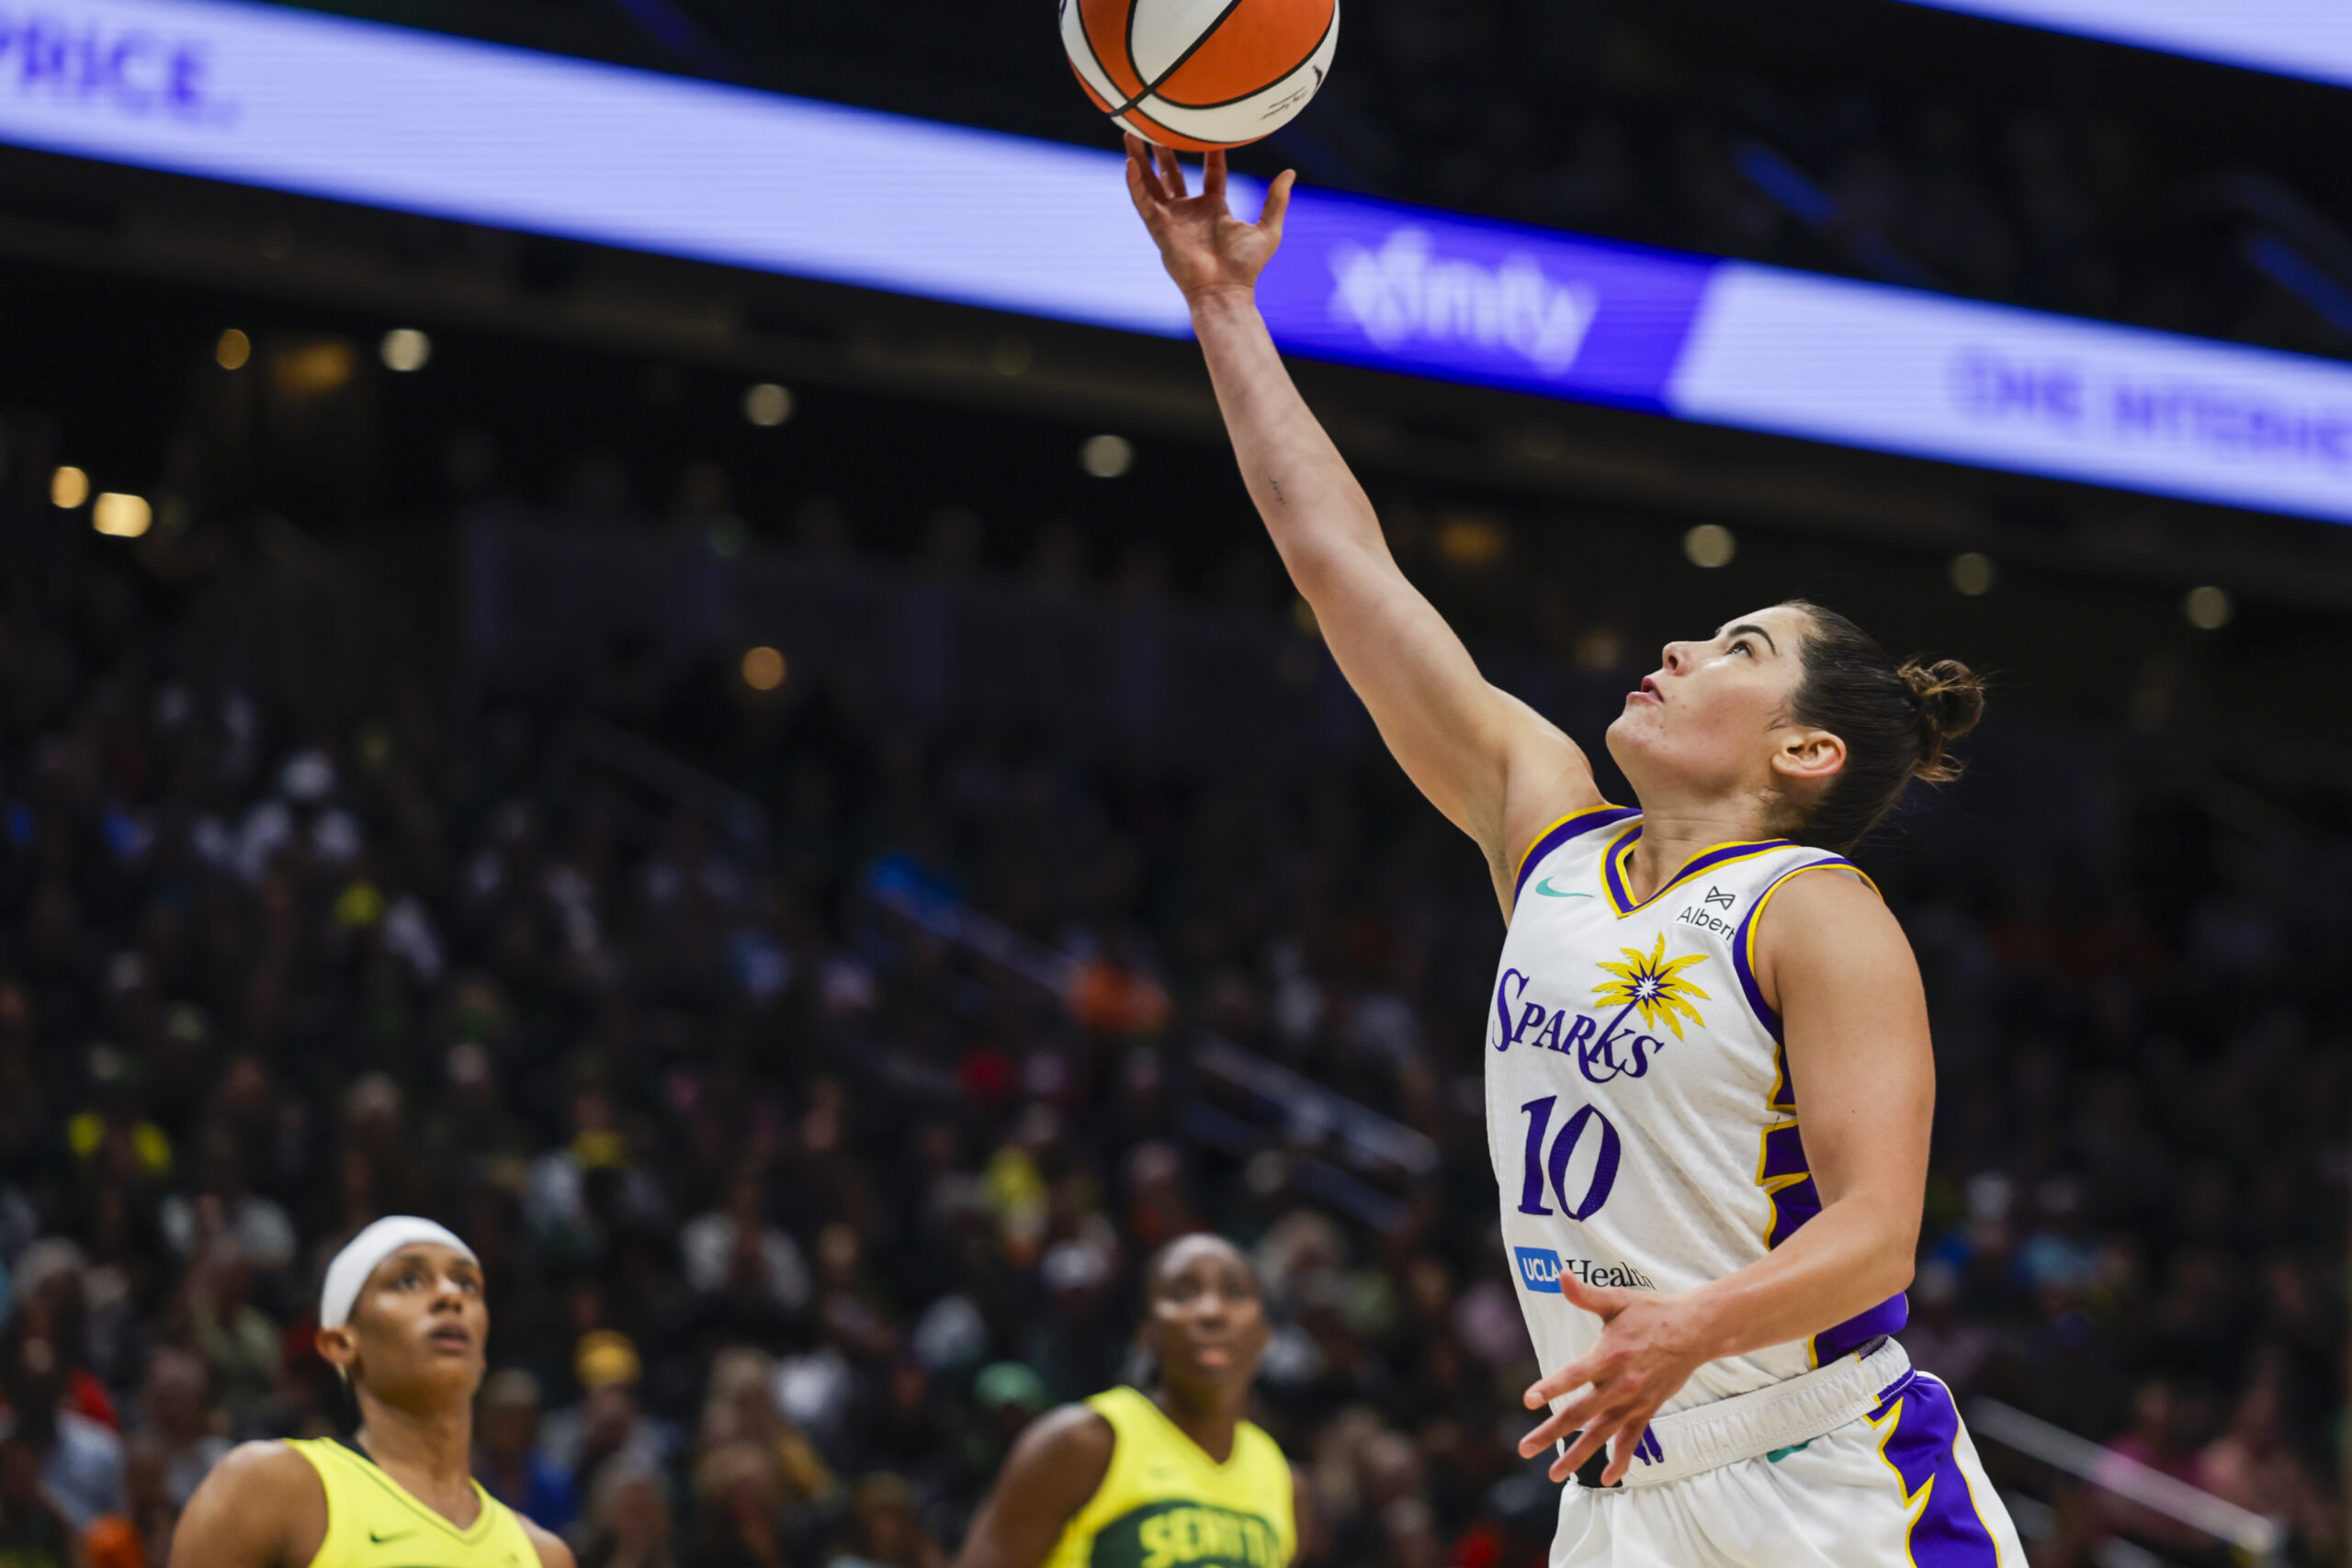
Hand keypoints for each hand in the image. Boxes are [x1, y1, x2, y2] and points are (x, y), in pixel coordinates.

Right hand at [1123, 132, 1295, 303]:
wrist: (1225, 290)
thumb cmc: (1246, 267)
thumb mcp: (1268, 228)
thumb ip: (1277, 200)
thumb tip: (1290, 172)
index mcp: (1214, 208)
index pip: (1210, 172)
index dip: (1210, 151)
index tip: (1209, 128)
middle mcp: (1190, 211)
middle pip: (1173, 172)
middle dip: (1164, 149)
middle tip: (1158, 123)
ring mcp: (1172, 219)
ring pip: (1151, 182)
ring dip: (1140, 159)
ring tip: (1131, 132)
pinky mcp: (1159, 229)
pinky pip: (1143, 202)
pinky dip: (1135, 184)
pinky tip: (1129, 163)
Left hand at [1516, 1273, 1715, 1487]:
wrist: (1694, 1332)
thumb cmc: (1651, 1313)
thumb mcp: (1617, 1300)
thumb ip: (1586, 1294)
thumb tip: (1560, 1275)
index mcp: (1609, 1356)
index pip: (1574, 1375)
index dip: (1552, 1387)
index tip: (1529, 1401)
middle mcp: (1620, 1384)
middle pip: (1580, 1413)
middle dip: (1550, 1433)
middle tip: (1524, 1448)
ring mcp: (1634, 1402)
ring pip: (1601, 1434)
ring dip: (1577, 1455)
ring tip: (1553, 1473)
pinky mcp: (1647, 1410)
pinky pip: (1631, 1441)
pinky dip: (1620, 1460)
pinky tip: (1607, 1478)